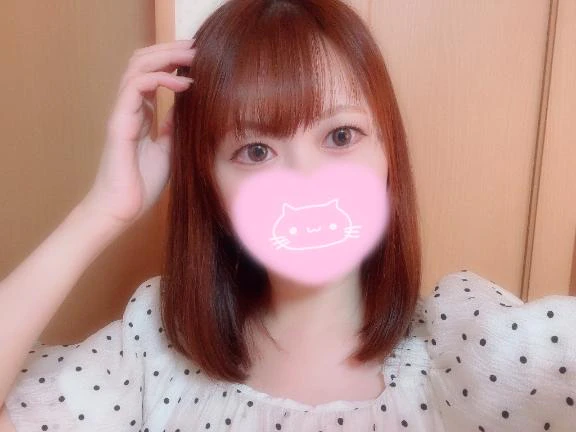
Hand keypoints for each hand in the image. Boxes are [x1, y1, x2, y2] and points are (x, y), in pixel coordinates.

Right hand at [81, 39, 195, 225]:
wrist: (122, 209)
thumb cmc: (142, 183)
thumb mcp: (169, 149)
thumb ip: (174, 126)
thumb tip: (188, 107)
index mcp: (139, 113)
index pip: (152, 73)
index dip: (172, 61)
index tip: (199, 57)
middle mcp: (129, 108)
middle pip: (142, 62)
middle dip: (169, 50)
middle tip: (196, 46)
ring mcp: (122, 113)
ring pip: (136, 68)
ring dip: (165, 57)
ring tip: (192, 56)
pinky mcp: (119, 124)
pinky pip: (134, 88)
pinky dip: (159, 79)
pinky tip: (183, 83)